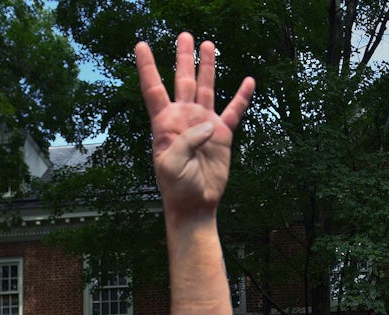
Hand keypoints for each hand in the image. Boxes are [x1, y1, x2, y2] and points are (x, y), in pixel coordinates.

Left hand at [135, 33, 253, 221]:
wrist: (195, 203)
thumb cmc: (176, 186)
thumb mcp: (171, 164)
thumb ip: (186, 141)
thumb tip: (208, 124)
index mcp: (165, 123)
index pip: (153, 88)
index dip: (147, 67)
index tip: (141, 46)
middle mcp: (184, 117)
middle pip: (182, 80)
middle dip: (183, 58)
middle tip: (184, 35)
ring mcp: (203, 124)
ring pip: (206, 88)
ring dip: (207, 67)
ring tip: (208, 44)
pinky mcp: (222, 135)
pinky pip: (233, 111)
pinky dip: (241, 96)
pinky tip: (247, 81)